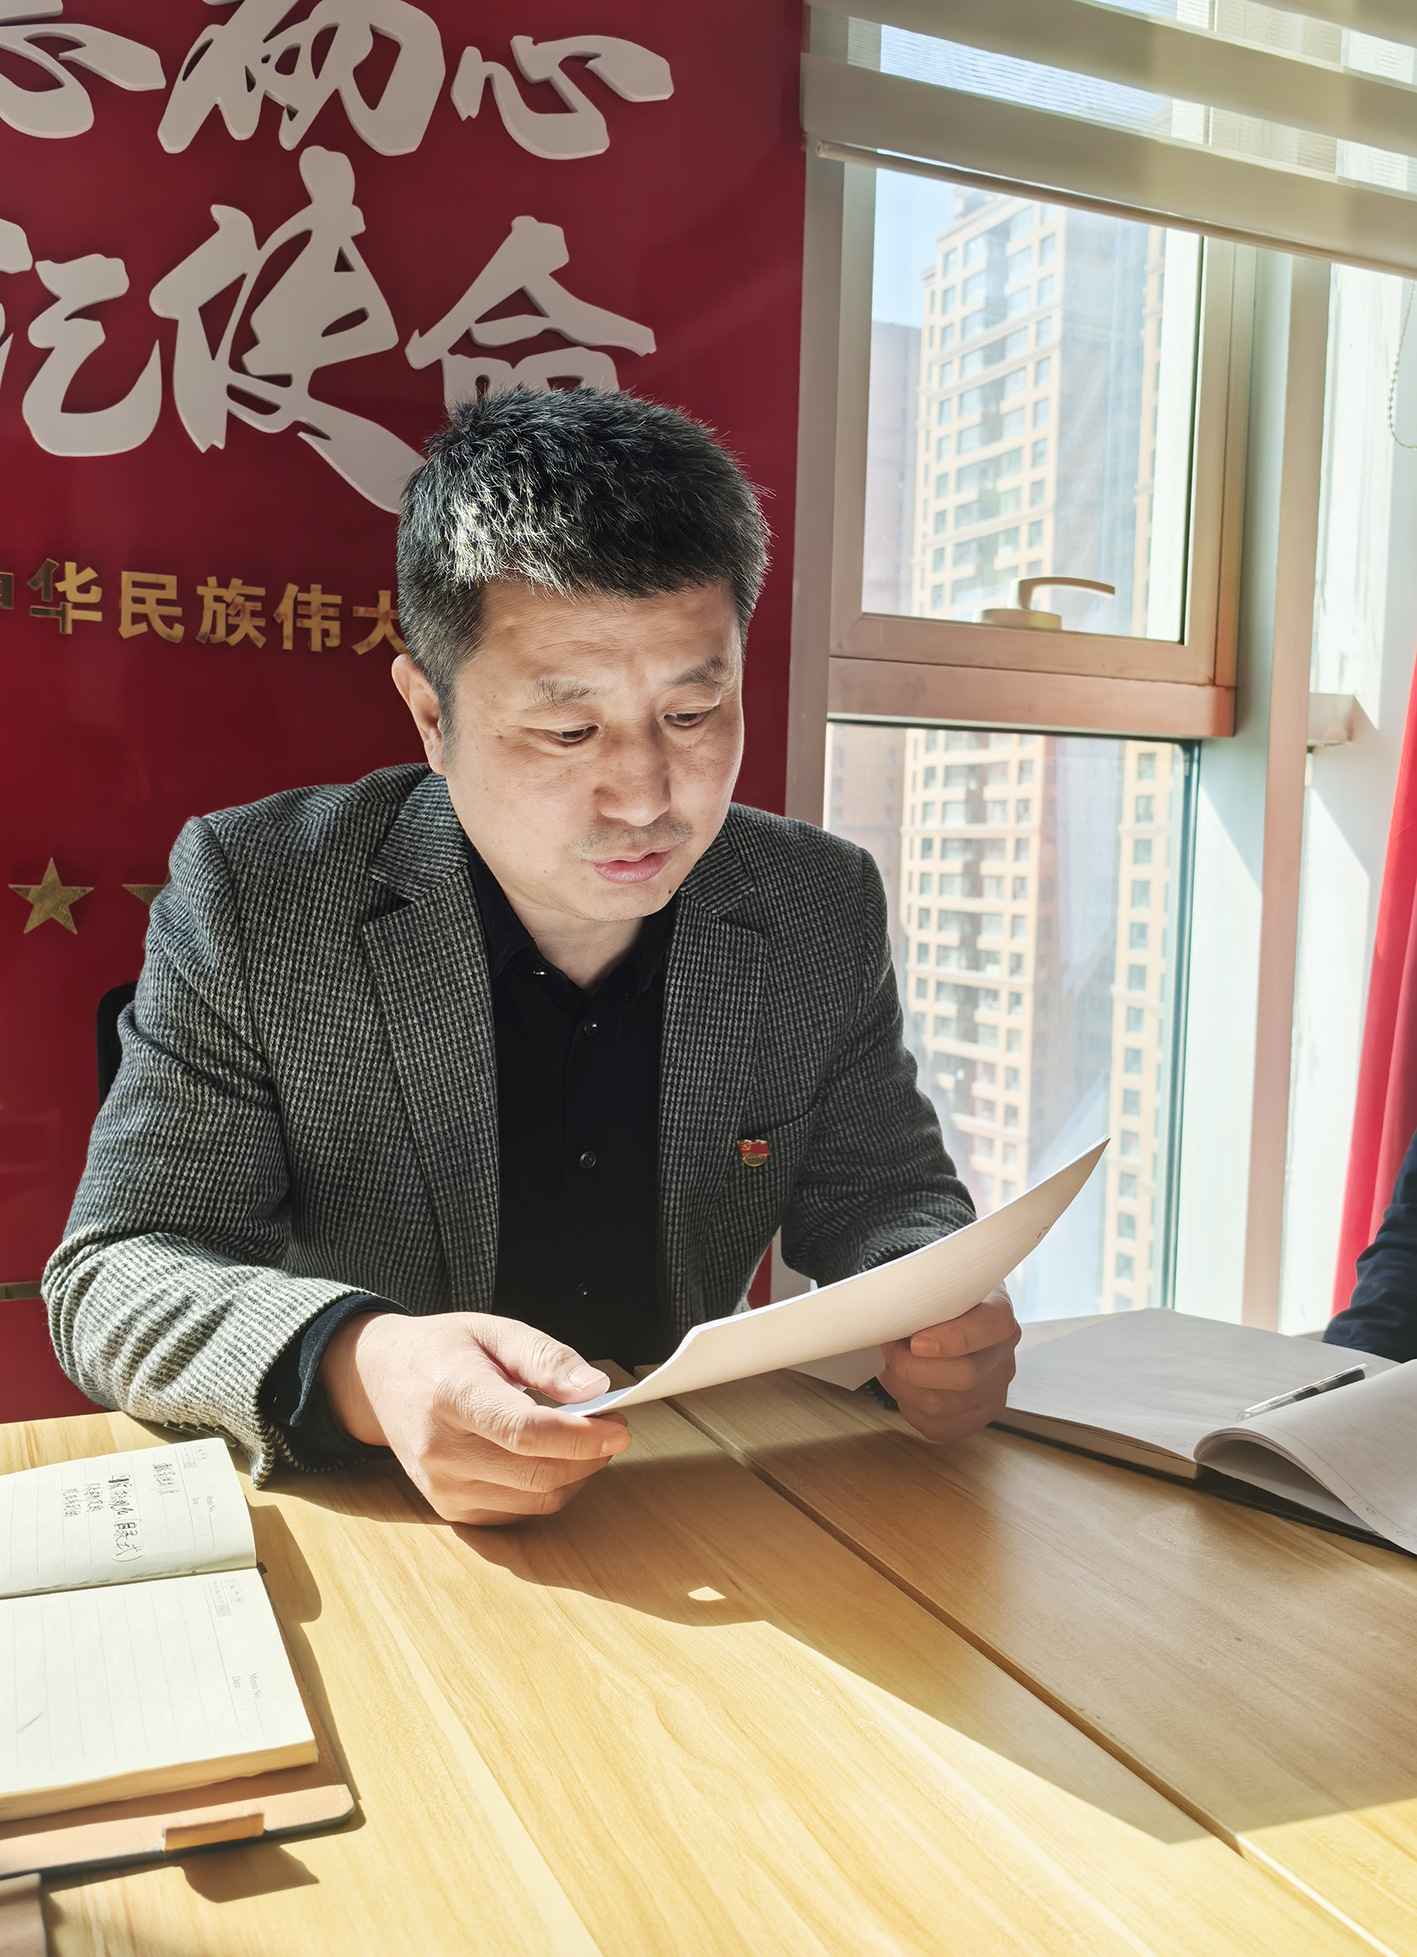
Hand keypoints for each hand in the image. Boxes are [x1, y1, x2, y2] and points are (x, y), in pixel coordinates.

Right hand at [319, 1311, 630, 1525]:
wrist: (379, 1380)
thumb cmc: (441, 1351)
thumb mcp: (495, 1331)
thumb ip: (547, 1358)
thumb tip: (596, 1388)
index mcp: (452, 1394)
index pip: (524, 1432)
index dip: (580, 1436)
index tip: (618, 1427)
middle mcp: (440, 1449)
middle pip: (536, 1472)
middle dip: (588, 1456)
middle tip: (610, 1429)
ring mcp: (442, 1487)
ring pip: (534, 1499)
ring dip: (575, 1475)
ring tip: (582, 1440)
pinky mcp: (449, 1509)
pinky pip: (519, 1512)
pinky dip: (548, 1490)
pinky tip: (550, 1459)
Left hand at [876, 1285, 1019, 1442]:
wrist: (946, 1316)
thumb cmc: (936, 1299)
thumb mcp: (935, 1282)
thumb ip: (923, 1293)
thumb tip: (891, 1314)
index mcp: (998, 1311)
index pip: (991, 1327)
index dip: (954, 1338)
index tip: (917, 1342)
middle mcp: (1003, 1353)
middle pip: (964, 1376)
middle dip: (912, 1368)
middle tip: (890, 1350)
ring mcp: (995, 1388)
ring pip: (943, 1405)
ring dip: (904, 1388)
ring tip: (892, 1367)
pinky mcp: (979, 1415)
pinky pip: (940, 1427)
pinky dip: (911, 1410)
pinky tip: (904, 1390)